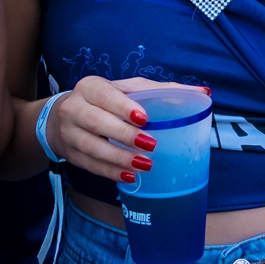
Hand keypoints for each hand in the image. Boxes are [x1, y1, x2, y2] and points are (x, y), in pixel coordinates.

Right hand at [42, 77, 164, 183]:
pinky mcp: (71, 154)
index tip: (144, 118)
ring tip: (144, 165)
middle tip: (150, 145)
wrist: (63, 117)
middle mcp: (74, 108)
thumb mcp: (126, 89)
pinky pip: (91, 166)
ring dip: (120, 158)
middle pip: (96, 122)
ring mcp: (69, 133)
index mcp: (90, 87)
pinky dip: (111, 172)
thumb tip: (201, 92)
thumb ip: (160, 90)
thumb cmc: (105, 101)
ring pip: (92, 147)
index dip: (123, 107)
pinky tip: (130, 176)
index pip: (105, 95)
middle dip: (124, 135)